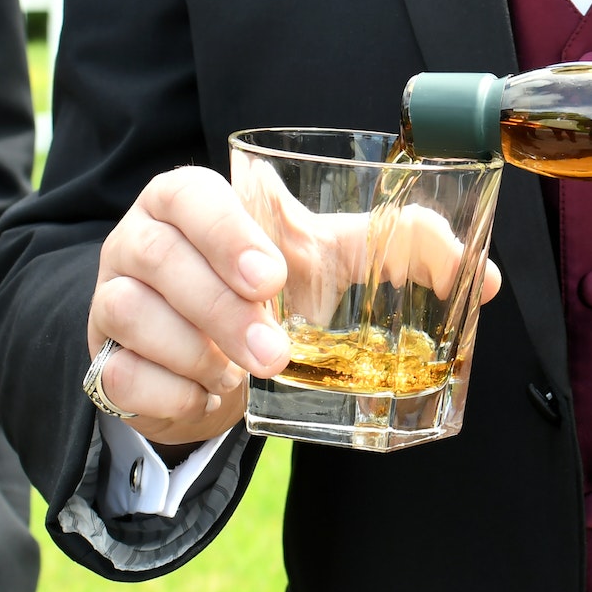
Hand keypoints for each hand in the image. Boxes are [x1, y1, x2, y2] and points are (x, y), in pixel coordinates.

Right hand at [87, 164, 502, 450]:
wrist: (200, 347)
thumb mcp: (329, 257)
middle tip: (275, 352)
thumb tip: (488, 280)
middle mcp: (138, 240)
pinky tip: (206, 396)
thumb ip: (401, 248)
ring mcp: (112, 300)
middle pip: (157, 259)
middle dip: (219, 310)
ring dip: (196, 353)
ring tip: (243, 374)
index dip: (224, 231)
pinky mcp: (103, 360)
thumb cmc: (266, 286)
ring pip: (133, 318)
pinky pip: (120, 378)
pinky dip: (170, 394)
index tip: (273, 274)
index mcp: (187, 200)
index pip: (188, 195)